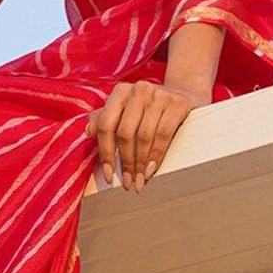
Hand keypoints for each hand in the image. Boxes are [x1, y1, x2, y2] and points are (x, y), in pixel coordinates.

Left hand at [86, 81, 205, 192]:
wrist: (184, 94)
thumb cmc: (149, 108)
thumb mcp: (126, 110)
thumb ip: (105, 118)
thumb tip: (88, 131)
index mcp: (121, 92)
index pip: (106, 125)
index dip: (105, 153)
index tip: (109, 176)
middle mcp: (138, 90)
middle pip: (125, 133)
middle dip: (126, 163)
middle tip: (128, 183)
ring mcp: (159, 95)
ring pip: (144, 136)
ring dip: (140, 164)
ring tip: (140, 181)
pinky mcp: (177, 104)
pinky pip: (163, 134)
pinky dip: (156, 155)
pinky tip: (151, 170)